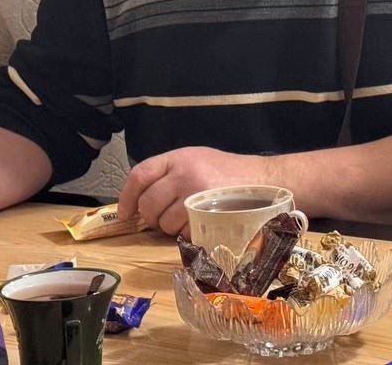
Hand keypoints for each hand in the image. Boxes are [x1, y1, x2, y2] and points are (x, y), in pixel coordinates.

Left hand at [117, 146, 274, 237]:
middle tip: (163, 219)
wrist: (266, 181)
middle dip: (151, 217)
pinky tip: (202, 223)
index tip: (125, 212)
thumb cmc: (230, 173)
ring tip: (190, 218)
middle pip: (148, 203)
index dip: (127, 196)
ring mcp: (195, 196)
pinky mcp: (207, 216)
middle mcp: (185, 174)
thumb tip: (139, 200)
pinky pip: (182, 232)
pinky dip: (187, 233)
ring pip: (163, 222)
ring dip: (170, 227)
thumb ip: (169, 174)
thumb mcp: (198, 160)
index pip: (140, 175)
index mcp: (180, 157)